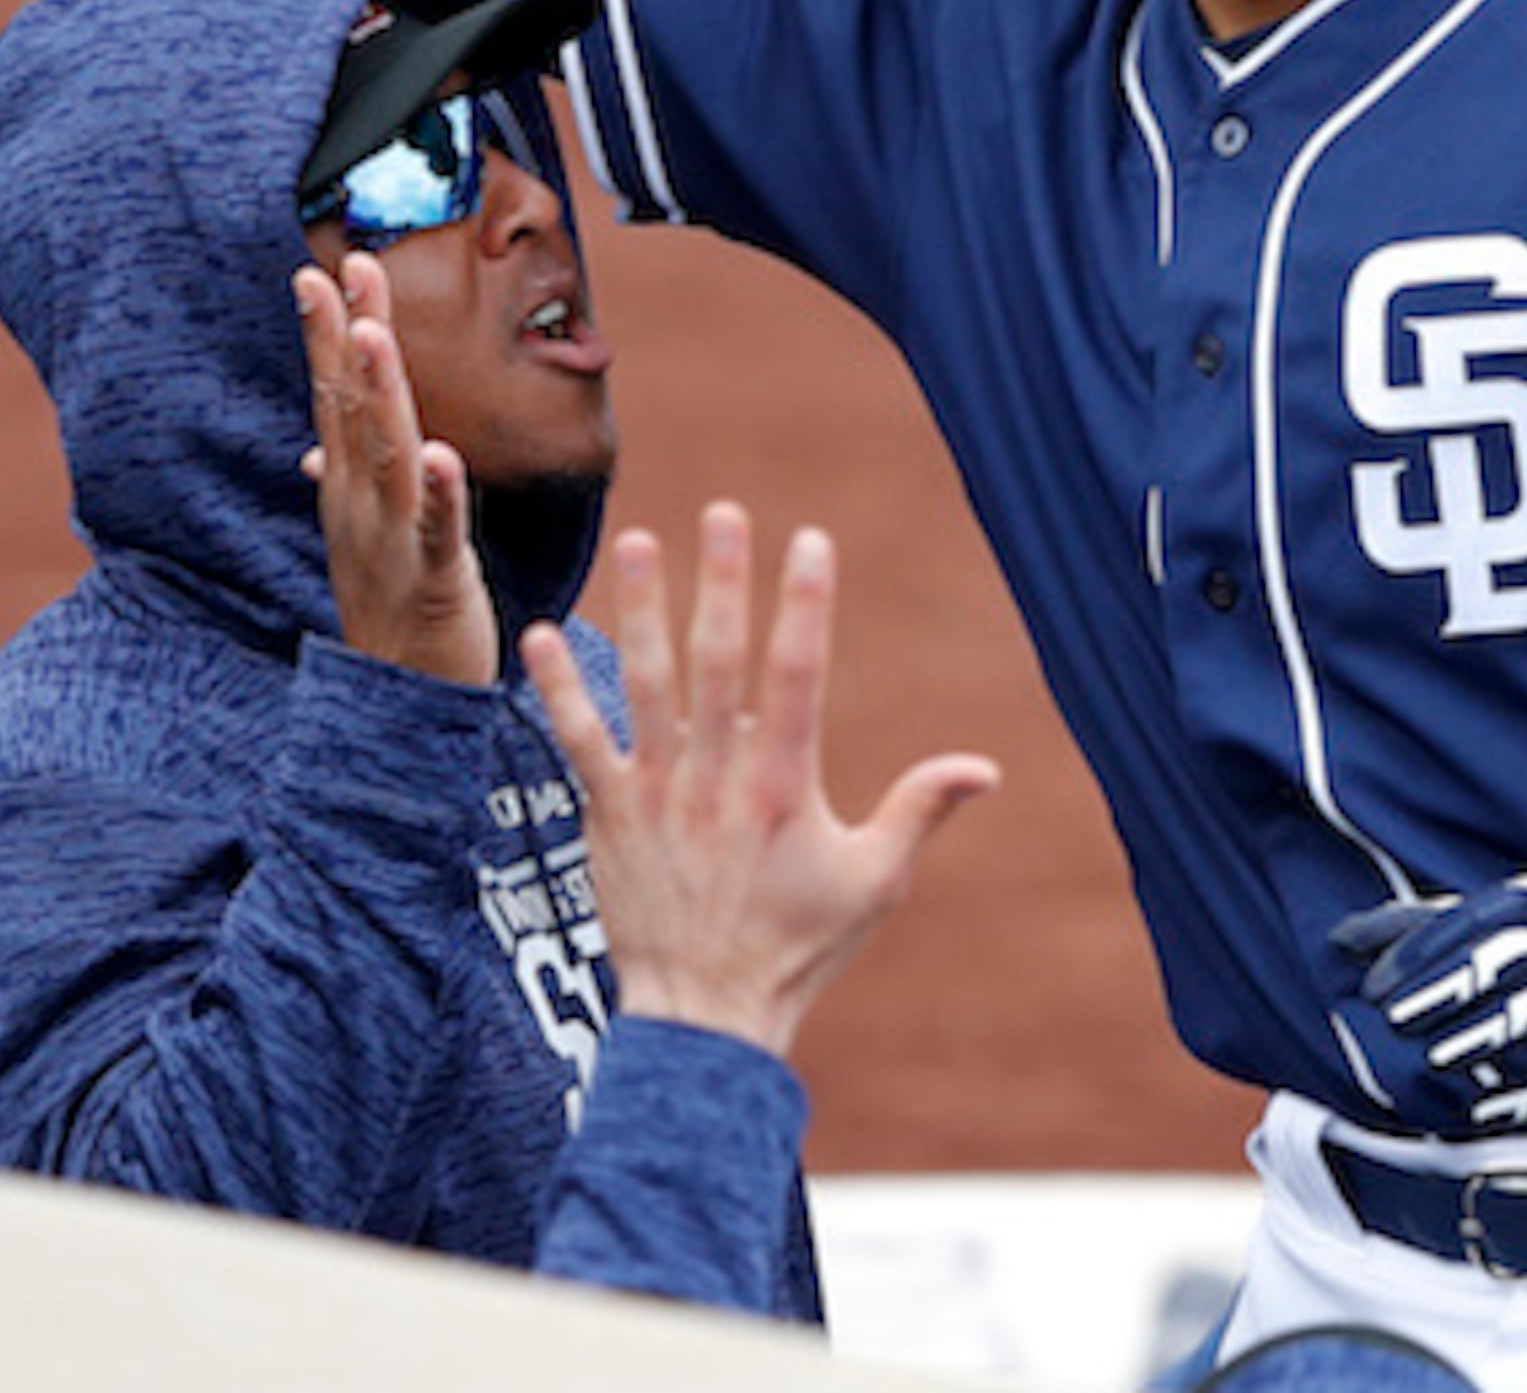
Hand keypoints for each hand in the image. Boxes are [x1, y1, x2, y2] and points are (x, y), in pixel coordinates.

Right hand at [297, 253, 495, 689]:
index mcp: (350, 489)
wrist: (400, 702)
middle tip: (348, 266)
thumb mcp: (365, 537)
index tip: (321, 271)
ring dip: (378, 392)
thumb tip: (315, 447)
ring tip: (372, 334)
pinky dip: (437, 492)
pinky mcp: (435, 578)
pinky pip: (436, 530)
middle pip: (355, 406)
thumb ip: (346, 482)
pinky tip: (441, 453)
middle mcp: (361, 504)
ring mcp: (392, 539)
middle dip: (350, 335)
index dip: (329, 334)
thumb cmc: (393, 610)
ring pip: (386, 453)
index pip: (335, 396)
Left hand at [526, 504, 997, 1056]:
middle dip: (724, 582)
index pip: (798, 677)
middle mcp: (717, 782)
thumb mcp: (874, 884)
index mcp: (785, 788)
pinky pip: (578, 742)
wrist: (705, 1016)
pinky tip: (541, 634)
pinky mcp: (607, 817)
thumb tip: (985, 767)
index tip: (809, 540)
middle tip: (723, 511)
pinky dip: (560, 689)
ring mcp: (657, 796)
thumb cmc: (796, 950)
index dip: (805, 604)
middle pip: (720, 663)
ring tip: (638, 541)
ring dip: (642, 611)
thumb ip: (920, 812)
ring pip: (647, 687)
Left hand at [1330, 874, 1526, 1136]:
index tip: (1373, 989)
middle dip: (1444, 994)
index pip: (1469, 925)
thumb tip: (1340, 937)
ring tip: (1436, 1060)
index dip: (1417, 955)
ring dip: (1480, 1041)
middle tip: (1396, 1020)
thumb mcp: (1503, 923)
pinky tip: (1479, 1107)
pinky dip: (1519, 1095)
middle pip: (1500, 966)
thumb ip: (1424, 929)